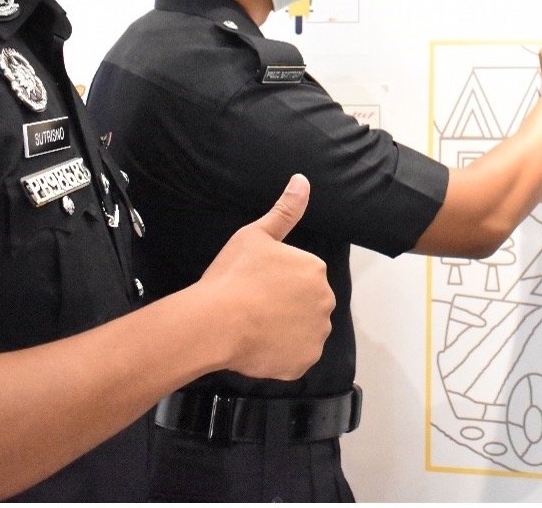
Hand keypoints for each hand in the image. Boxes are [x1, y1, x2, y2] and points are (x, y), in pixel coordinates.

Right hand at [196, 174, 334, 379]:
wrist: (216, 322)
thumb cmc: (233, 277)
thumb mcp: (255, 235)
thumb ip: (285, 210)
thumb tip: (302, 180)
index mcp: (315, 269)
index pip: (302, 276)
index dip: (277, 282)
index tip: (256, 285)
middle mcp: (325, 301)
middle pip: (306, 304)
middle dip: (286, 306)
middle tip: (254, 307)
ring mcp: (317, 334)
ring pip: (303, 331)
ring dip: (285, 331)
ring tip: (254, 328)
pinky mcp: (304, 361)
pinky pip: (295, 358)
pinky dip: (281, 355)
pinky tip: (258, 347)